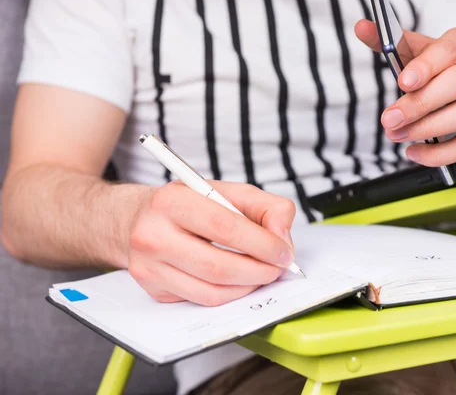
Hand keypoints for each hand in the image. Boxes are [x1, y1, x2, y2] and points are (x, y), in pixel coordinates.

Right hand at [127, 181, 295, 305]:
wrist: (136, 219)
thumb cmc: (188, 205)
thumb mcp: (227, 192)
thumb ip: (266, 207)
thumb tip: (282, 238)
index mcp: (172, 201)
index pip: (225, 227)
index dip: (262, 244)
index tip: (284, 252)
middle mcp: (153, 235)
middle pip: (218, 266)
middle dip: (259, 271)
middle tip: (278, 268)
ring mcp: (149, 267)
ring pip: (211, 291)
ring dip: (247, 287)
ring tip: (262, 274)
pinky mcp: (153, 289)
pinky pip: (201, 300)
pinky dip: (229, 295)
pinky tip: (239, 281)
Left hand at [355, 20, 455, 166]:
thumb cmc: (448, 67)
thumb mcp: (423, 51)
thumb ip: (393, 43)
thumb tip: (361, 29)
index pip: (449, 51)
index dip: (426, 67)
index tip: (403, 82)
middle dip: (420, 104)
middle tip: (390, 119)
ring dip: (427, 129)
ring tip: (398, 134)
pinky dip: (440, 154)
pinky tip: (416, 152)